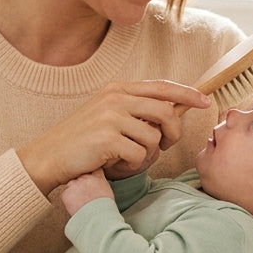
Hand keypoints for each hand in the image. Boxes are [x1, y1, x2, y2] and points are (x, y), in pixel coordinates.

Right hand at [17, 81, 208, 194]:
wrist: (47, 157)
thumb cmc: (80, 141)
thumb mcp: (108, 116)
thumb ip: (136, 110)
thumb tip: (173, 111)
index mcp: (117, 89)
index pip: (162, 87)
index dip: (187, 93)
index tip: (205, 101)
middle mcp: (116, 99)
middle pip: (166, 113)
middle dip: (172, 134)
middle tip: (164, 146)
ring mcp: (111, 117)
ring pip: (154, 138)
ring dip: (146, 155)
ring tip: (126, 158)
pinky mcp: (108, 139)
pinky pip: (139, 155)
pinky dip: (132, 166)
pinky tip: (115, 165)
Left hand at [59, 170, 113, 215]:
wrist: (97, 218)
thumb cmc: (104, 209)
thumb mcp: (107, 192)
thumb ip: (100, 184)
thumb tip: (96, 186)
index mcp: (97, 177)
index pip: (93, 169)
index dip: (90, 173)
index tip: (90, 178)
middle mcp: (85, 178)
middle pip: (80, 177)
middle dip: (80, 184)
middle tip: (84, 195)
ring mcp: (74, 185)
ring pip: (71, 186)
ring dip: (73, 192)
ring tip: (80, 203)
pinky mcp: (66, 194)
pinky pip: (65, 195)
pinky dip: (68, 200)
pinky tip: (75, 207)